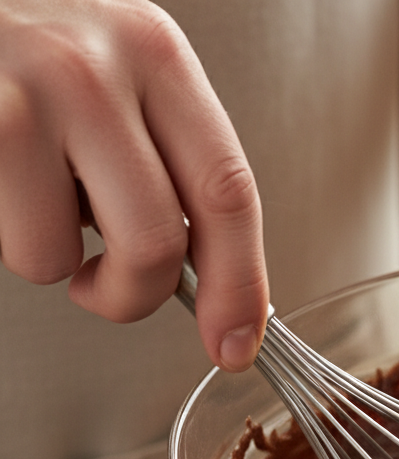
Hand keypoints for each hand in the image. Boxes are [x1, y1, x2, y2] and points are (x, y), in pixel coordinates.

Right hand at [0, 0, 267, 369]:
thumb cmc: (30, 40)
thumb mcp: (120, 71)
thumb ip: (167, 156)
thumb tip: (208, 276)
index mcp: (155, 55)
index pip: (227, 194)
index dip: (239, 286)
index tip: (236, 341)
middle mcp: (92, 70)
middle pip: (156, 243)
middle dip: (136, 296)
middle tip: (109, 288)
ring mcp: (20, 99)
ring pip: (60, 258)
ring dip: (52, 260)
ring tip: (34, 200)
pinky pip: (8, 243)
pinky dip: (7, 237)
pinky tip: (4, 184)